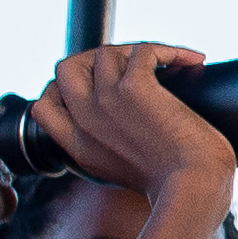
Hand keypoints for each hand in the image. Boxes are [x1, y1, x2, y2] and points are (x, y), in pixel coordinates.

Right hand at [29, 44, 231, 198]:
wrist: (194, 189)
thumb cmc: (175, 184)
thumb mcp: (123, 172)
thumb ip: (109, 149)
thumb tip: (124, 118)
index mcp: (78, 147)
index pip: (43, 106)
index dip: (63, 88)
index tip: (95, 87)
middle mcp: (85, 121)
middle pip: (65, 68)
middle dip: (95, 59)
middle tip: (129, 66)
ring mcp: (105, 101)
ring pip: (106, 52)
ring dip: (137, 51)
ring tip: (167, 63)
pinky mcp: (134, 87)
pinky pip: (143, 49)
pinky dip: (171, 51)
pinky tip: (192, 60)